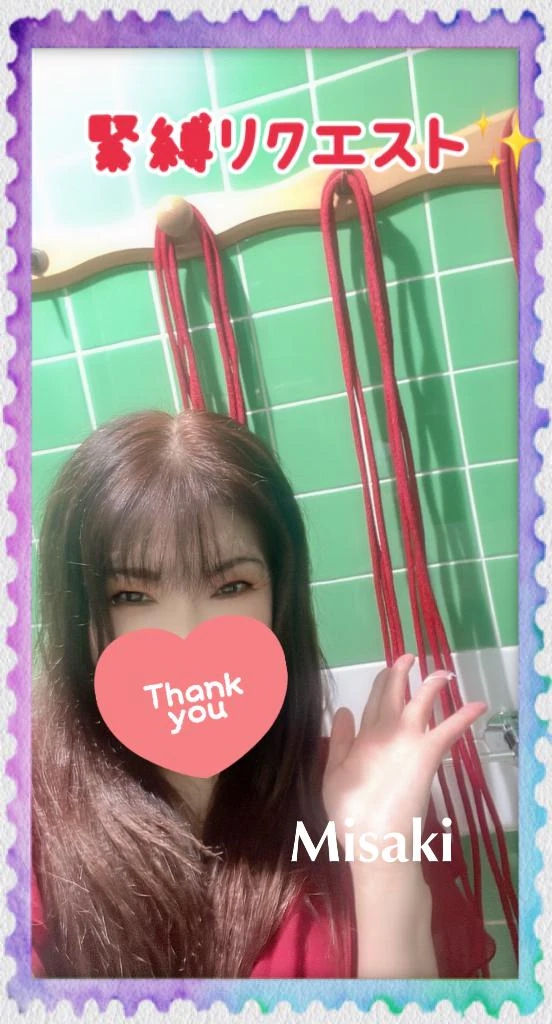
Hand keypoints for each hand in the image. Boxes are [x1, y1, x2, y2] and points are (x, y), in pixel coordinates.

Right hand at [322, 654, 486, 863]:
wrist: (376, 838)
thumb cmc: (352, 814)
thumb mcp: (332, 775)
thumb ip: (339, 741)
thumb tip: (343, 709)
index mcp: (362, 736)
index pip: (372, 702)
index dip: (380, 684)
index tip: (385, 671)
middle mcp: (385, 730)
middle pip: (394, 694)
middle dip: (401, 673)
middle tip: (407, 657)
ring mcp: (408, 738)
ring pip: (422, 701)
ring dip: (433, 684)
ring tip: (443, 672)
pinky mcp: (428, 752)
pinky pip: (449, 729)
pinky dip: (464, 716)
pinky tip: (479, 705)